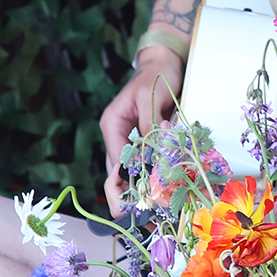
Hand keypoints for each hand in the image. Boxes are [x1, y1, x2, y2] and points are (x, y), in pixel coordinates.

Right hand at [100, 46, 183, 210]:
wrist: (165, 64)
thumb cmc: (156, 76)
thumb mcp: (151, 97)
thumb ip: (149, 122)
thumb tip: (153, 147)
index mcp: (112, 124)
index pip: (114, 160)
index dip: (124, 181)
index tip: (137, 198)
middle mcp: (117, 135)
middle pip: (118, 170)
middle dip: (128, 191)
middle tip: (139, 212)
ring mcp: (130, 139)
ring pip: (131, 169)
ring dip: (142, 185)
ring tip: (154, 206)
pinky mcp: (144, 140)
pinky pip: (145, 161)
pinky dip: (153, 173)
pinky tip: (164, 187)